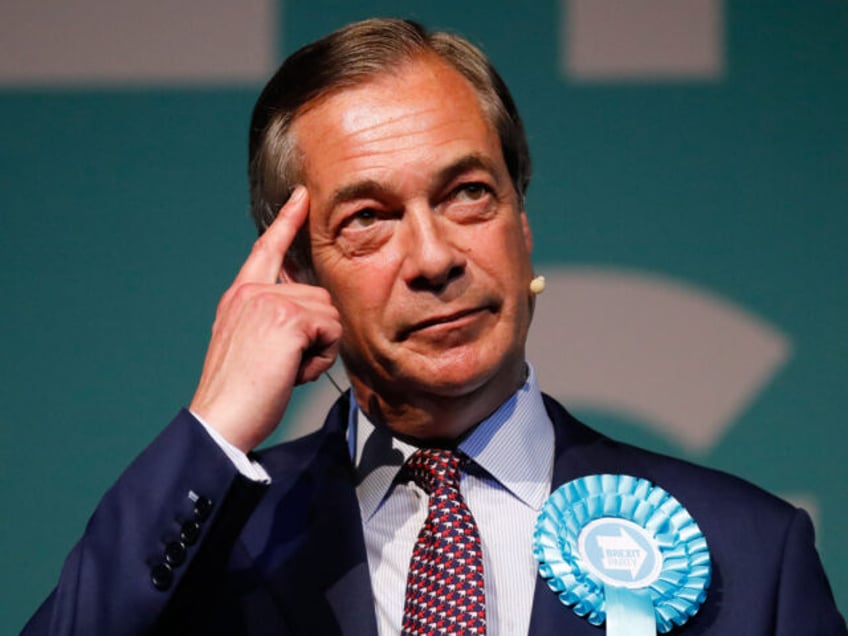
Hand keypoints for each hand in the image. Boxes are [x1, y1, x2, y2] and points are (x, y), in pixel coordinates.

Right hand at [189, 187, 341, 451]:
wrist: (221, 419)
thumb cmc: (239, 394)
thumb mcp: (249, 344)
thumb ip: (272, 318)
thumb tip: (311, 312)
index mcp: (240, 297)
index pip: (267, 250)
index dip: (287, 222)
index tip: (302, 196)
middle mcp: (252, 292)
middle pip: (319, 296)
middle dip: (315, 335)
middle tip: (284, 365)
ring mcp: (269, 302)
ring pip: (329, 315)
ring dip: (318, 349)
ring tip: (286, 370)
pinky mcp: (288, 318)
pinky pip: (331, 333)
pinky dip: (320, 360)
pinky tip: (292, 373)